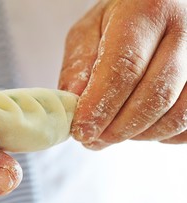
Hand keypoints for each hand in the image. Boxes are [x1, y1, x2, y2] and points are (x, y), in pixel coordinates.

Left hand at [59, 0, 186, 148]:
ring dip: (140, 134)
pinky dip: (164, 134)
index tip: (82, 130)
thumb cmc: (122, 17)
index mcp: (149, 9)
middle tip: (93, 139)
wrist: (160, 6)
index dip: (101, 106)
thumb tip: (75, 107)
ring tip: (114, 132)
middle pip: (155, 95)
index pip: (125, 67)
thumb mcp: (90, 30)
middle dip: (118, 128)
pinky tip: (142, 127)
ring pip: (179, 113)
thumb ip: (79, 65)